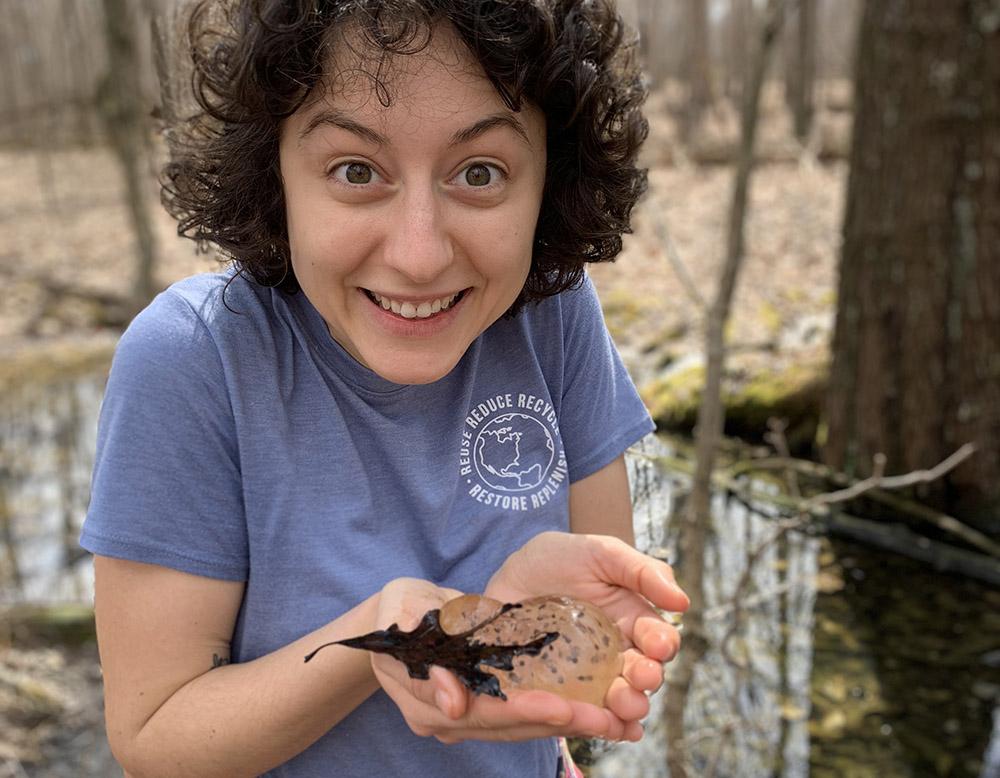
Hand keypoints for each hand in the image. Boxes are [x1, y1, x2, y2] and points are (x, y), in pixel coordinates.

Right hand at [371, 577, 630, 742]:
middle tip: (605, 715)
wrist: (398, 618)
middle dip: (558, 720)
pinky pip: (524, 719)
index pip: (478, 710)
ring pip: (520, 729)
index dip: (522, 709)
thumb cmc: (399, 606)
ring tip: (613, 719)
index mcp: (422, 697)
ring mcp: (463, 721)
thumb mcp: (401, 608)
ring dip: (567, 725)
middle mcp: (445, 720)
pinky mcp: (484, 713)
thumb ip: (418, 642)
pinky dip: (559, 717)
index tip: (563, 705)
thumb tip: (452, 701)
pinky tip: (598, 713)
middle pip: (507, 726)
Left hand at [484, 532, 688, 739]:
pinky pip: (582, 713)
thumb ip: (641, 571)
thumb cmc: (559, 557)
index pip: (658, 639)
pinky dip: (598, 726)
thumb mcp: (600, 553)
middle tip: (642, 678)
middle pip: (643, 675)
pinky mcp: (560, 690)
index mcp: (632, 620)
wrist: (510, 572)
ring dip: (627, 707)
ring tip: (624, 706)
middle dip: (647, 680)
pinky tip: (605, 728)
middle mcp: (617, 653)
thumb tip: (681, 602)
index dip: (661, 644)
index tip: (656, 645)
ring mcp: (589, 675)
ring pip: (618, 700)